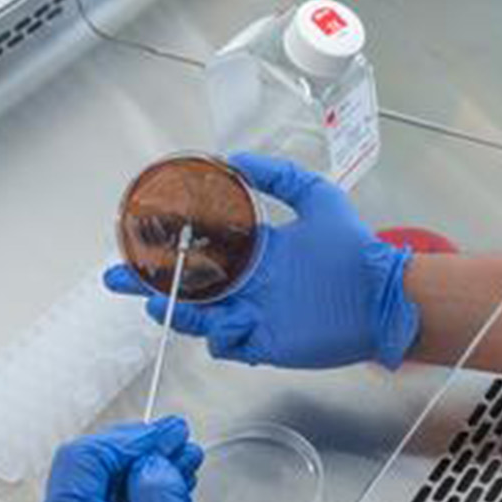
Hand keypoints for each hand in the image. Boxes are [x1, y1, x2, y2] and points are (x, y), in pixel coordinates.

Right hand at [104, 152, 420, 369]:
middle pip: (186, 284)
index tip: (144, 230)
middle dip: (149, 280)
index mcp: (256, 251)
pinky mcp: (265, 342)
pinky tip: (212, 321)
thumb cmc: (356, 249)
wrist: (383, 294)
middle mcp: (249, 283)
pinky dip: (215, 335)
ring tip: (150, 299)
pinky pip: (227, 344)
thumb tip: (237, 158)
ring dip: (173, 309)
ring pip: (198, 315)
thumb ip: (279, 175)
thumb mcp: (317, 197)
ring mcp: (254, 314)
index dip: (172, 241)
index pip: (202, 246)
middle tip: (118, 275)